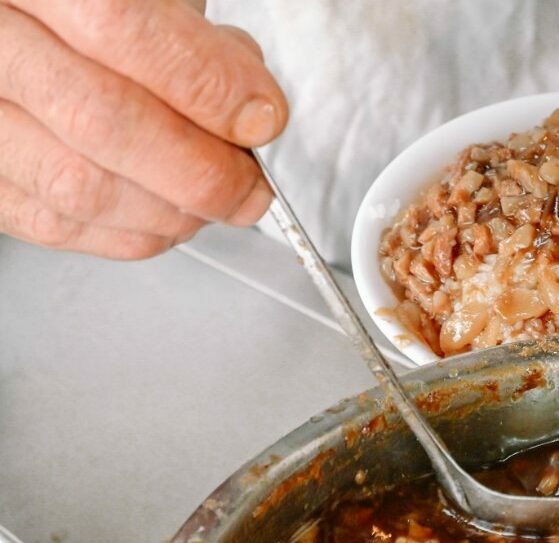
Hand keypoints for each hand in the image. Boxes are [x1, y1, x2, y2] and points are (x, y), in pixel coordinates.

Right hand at [0, 0, 286, 258]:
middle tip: (252, 183)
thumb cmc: (78, 9)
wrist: (15, 26)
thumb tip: (248, 101)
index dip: (205, 83)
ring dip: (173, 210)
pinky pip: (53, 223)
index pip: (118, 25)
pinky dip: (131, 233)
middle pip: (100, 119)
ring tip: (220, 201)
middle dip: (202, 167)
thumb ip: (186, 32)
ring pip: (77, 184)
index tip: (262, 118)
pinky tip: (172, 218)